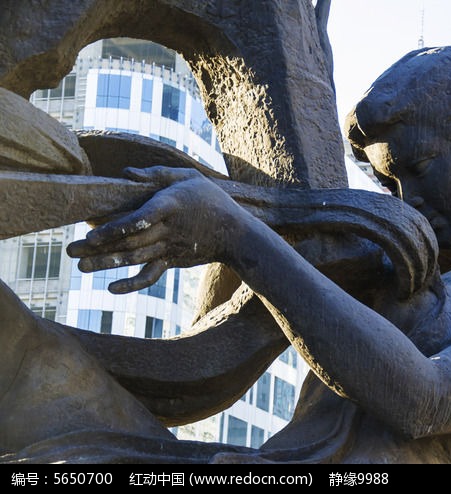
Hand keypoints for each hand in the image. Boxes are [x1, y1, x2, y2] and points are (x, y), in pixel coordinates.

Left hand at [67, 166, 237, 293]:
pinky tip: (112, 288)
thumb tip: (126, 173)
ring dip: (107, 264)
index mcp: (170, 206)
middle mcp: (167, 230)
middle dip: (99, 248)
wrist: (235, 233)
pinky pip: (150, 275)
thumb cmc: (210, 199)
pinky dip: (133, 284)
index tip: (90, 232)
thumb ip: (158, 173)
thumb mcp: (190, 177)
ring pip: (134, 259)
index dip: (114, 227)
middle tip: (70, 251)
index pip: (138, 219)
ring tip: (81, 268)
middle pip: (129, 241)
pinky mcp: (172, 261)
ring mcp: (169, 248)